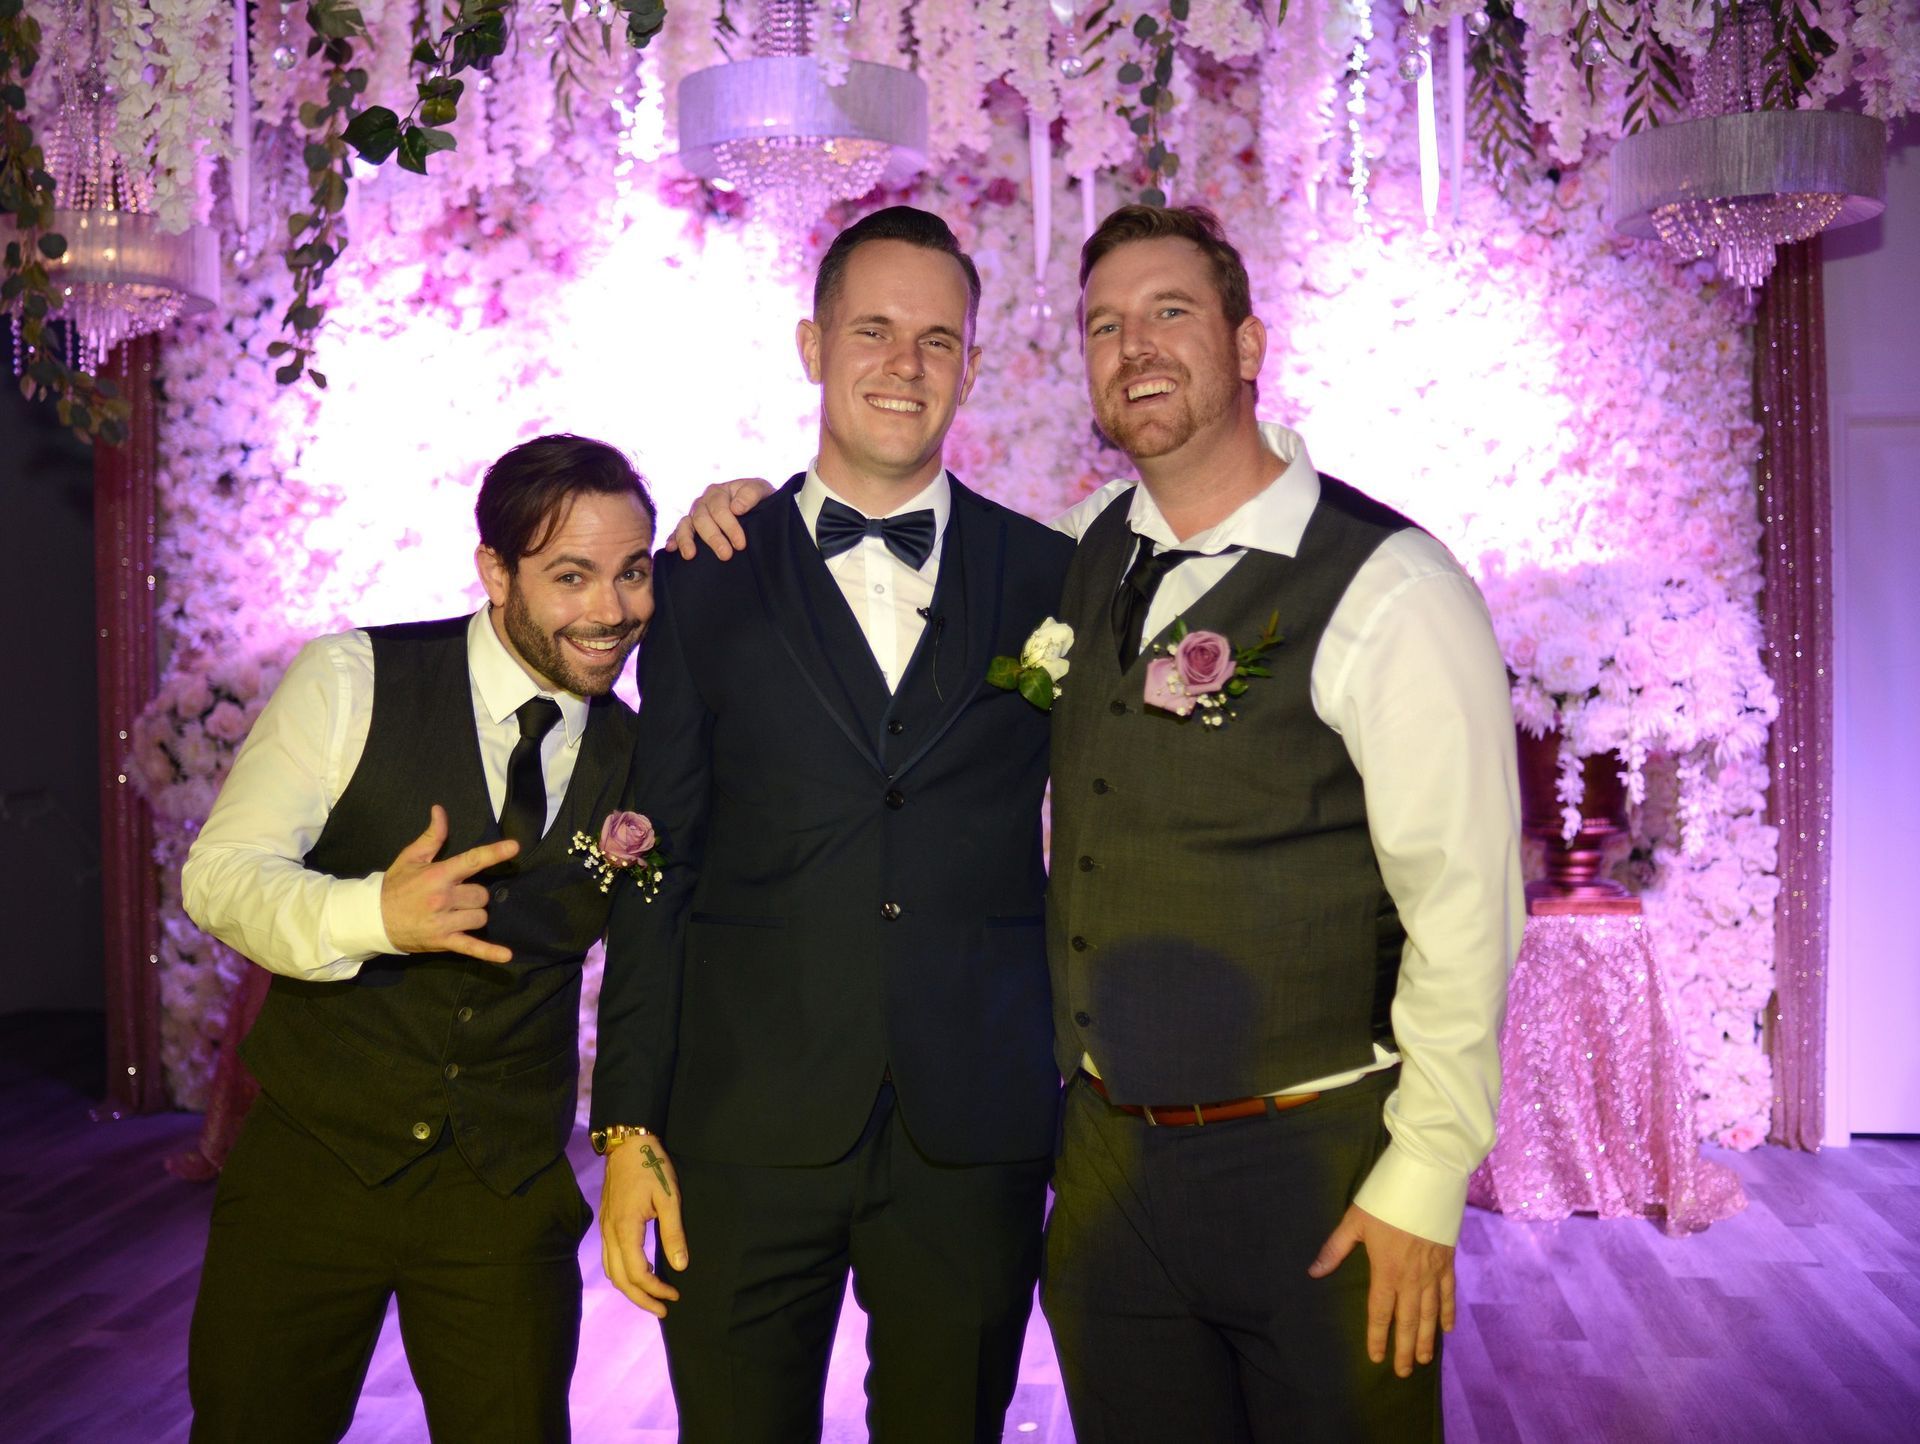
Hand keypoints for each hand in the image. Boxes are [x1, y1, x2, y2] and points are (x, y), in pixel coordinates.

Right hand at [379, 805, 520, 963]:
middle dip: (474, 894)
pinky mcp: (444, 941)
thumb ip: (431, 836)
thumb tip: (440, 811)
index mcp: (438, 875)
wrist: (372, 918)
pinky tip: (506, 956)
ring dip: (474, 914)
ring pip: (480, 916)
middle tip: (457, 895)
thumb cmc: (395, 886)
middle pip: (481, 894)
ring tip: (456, 913)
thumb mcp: (411, 858)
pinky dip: (489, 953)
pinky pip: (472, 947)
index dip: (494, 853)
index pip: (471, 860)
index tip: (514, 847)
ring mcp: (444, 921)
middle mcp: (443, 898)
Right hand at [600, 1134, 687, 1316]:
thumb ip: (673, 1233)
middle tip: (663, 1309)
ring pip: (611, 1271)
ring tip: (651, 1296)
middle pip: (620, 1279)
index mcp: (625, 1229)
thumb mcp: (669, 1197)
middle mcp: (610, 1233)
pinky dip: (622, 1273)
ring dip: (629, 1289)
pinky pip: (609, 1258)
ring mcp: (605, 1229)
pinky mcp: (606, 1223)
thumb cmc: (651, 1167)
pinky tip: (638, 1272)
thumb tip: (680, 1266)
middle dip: (641, 1299)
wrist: (627, 1144)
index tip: (674, 1295)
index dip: (655, 1289)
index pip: (637, 1273)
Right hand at [671, 477, 774, 559]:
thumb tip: (736, 508)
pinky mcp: (690, 528)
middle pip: (702, 519)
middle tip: (726, 555)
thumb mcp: (760, 490)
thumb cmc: (758, 499)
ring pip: (685, 525)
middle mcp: (702, 503)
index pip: (720, 509)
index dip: (729, 526)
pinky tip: (671, 549)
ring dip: (687, 540)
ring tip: (690, 555)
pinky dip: (673, 539)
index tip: (740, 544)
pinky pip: (677, 532)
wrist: (756, 507)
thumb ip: (751, 494)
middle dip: (713, 538)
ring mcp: (694, 515)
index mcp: (718, 492)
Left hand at [1307, 1203, 1455, 1375]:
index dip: (1377, 1337)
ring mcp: (1432, 1271)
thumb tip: (1314, 1272)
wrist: (1426, 1180)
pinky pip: (1448, 1294)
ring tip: (1425, 1360)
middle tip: (1404, 1372)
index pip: (1380, 1313)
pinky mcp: (1447, 1261)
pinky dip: (1447, 1312)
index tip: (1376, 1358)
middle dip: (1405, 1349)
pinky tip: (1447, 1329)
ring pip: (1429, 1313)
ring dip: (1427, 1338)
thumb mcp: (1354, 1221)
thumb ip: (1335, 1249)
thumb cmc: (1385, 1198)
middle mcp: (1411, 1278)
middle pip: (1408, 1321)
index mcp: (1386, 1270)